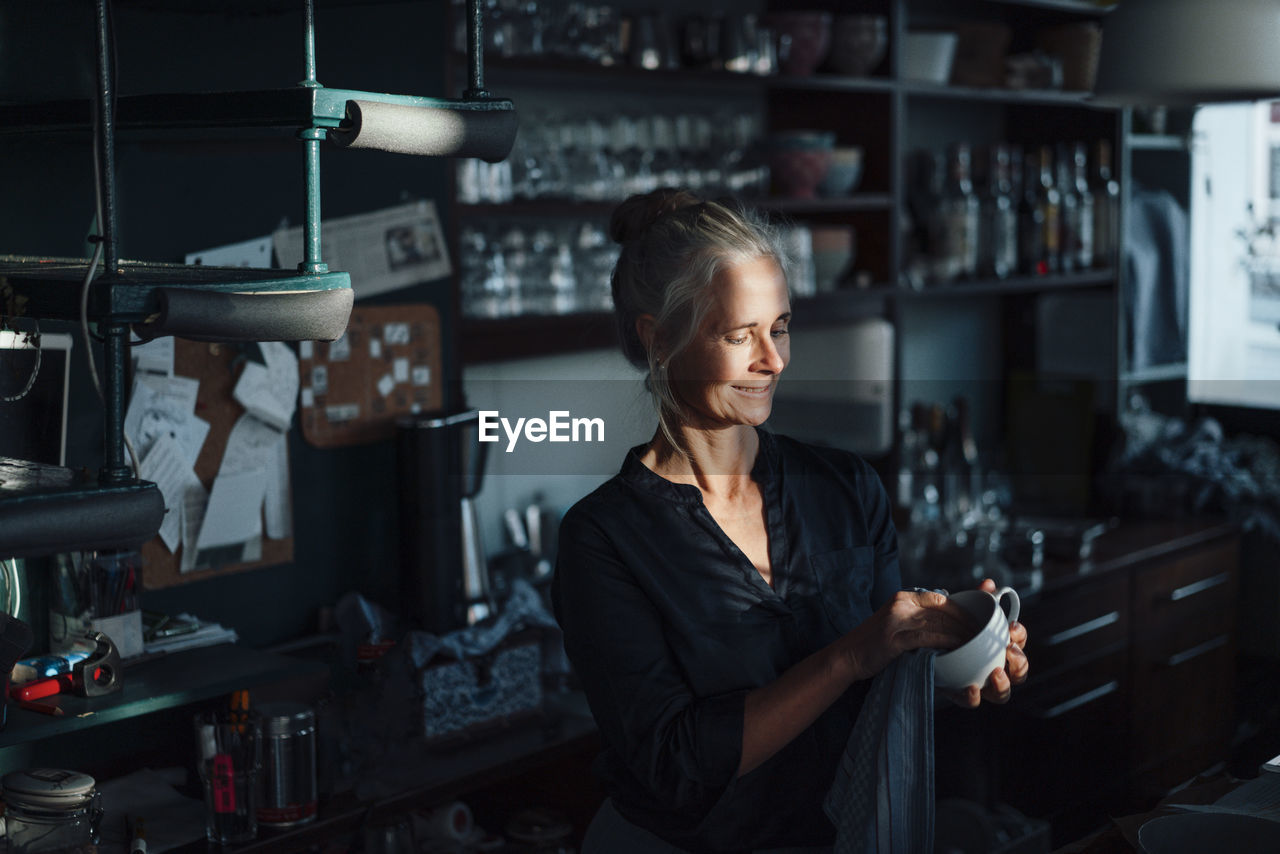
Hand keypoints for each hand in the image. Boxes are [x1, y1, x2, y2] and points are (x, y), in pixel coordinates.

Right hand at [840, 589, 975, 681]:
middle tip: (984, 638)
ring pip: (938, 624)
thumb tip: (947, 618)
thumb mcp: (897, 620)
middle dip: (967, 624)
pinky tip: (957, 651)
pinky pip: (927, 638)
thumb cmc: (875, 642)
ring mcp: (896, 620)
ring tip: (976, 647)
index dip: (963, 610)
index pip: (941, 599)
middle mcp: (901, 603)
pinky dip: (945, 643)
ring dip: (961, 635)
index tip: (979, 623)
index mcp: (904, 597)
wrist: (847, 655)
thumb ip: (918, 616)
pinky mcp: (893, 637)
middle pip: (943, 611)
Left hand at [945, 578, 1029, 707]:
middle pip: (1019, 671)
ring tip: (996, 673)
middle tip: (1009, 650)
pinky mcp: (960, 693)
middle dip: (1020, 662)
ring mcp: (980, 683)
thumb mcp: (962, 613)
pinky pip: (972, 701)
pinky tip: (971, 687)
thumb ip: (977, 600)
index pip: (1018, 643)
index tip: (1012, 627)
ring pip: (1002, 693)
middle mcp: (996, 667)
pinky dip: (974, 696)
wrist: (919, 644)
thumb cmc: (950, 628)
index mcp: (1000, 646)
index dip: (1020, 636)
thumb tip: (989, 583)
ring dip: (1004, 684)